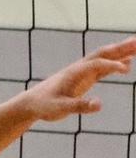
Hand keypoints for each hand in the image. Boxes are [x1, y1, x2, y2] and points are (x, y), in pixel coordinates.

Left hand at [18, 36, 135, 122]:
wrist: (30, 103)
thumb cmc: (43, 106)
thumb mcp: (59, 109)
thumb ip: (79, 106)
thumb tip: (99, 105)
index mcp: (74, 73)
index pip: (96, 65)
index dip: (111, 66)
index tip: (126, 70)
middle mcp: (79, 69)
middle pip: (103, 54)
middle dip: (121, 48)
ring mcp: (82, 72)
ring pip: (105, 57)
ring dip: (122, 51)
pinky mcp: (83, 78)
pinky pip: (103, 67)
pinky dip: (116, 63)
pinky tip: (129, 62)